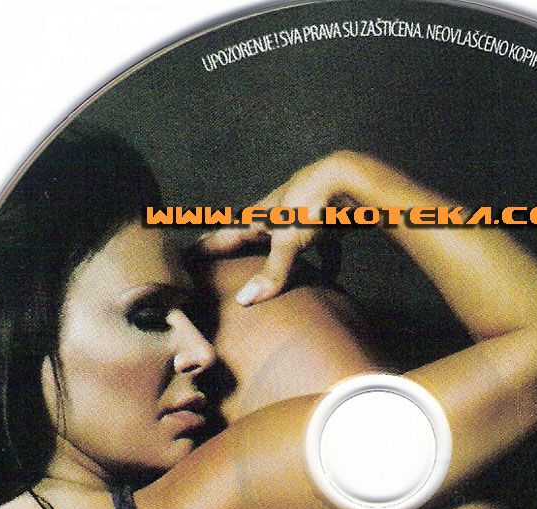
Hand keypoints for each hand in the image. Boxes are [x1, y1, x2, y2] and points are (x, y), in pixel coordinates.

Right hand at [200, 151, 365, 305]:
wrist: (349, 180)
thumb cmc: (311, 203)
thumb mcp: (287, 240)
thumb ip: (271, 271)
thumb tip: (245, 300)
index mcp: (258, 218)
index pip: (225, 235)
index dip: (207, 247)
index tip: (187, 258)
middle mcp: (276, 218)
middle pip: (252, 239)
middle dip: (237, 251)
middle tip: (220, 263)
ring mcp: (301, 220)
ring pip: (285, 244)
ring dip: (280, 259)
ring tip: (270, 274)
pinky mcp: (325, 226)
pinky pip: (323, 250)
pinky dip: (325, 264)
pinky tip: (331, 279)